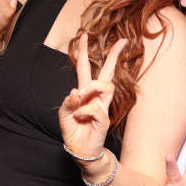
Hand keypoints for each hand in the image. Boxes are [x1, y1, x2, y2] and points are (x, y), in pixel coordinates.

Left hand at [59, 34, 126, 159]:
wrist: (80, 151)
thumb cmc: (73, 131)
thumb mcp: (64, 114)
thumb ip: (68, 102)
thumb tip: (76, 91)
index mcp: (85, 92)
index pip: (86, 68)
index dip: (84, 51)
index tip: (84, 35)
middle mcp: (96, 97)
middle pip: (109, 72)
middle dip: (114, 56)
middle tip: (122, 41)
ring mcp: (102, 107)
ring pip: (107, 86)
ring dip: (92, 87)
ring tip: (80, 96)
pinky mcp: (105, 119)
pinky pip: (97, 109)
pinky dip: (84, 111)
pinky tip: (79, 116)